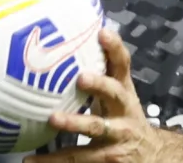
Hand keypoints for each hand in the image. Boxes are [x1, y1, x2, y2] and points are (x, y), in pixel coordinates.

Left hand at [25, 29, 165, 162]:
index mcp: (124, 91)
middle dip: (99, 85)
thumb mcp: (120, 94)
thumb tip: (78, 38)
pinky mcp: (106, 159)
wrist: (152, 156)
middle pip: (114, 93)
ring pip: (95, 128)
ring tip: (52, 118)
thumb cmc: (124, 117)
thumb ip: (103, 72)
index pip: (122, 65)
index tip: (102, 32)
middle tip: (81, 77)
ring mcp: (116, 136)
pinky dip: (53, 160)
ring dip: (74, 123)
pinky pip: (79, 158)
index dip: (115, 48)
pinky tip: (30, 160)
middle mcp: (123, 111)